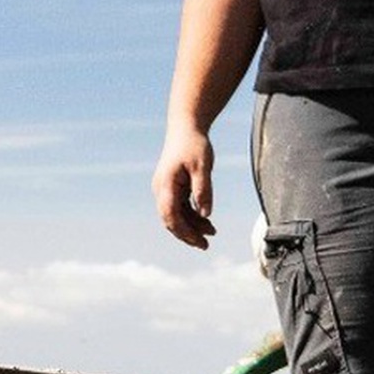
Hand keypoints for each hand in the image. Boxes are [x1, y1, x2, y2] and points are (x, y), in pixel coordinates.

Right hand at [154, 125, 216, 248]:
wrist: (186, 127)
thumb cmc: (194, 144)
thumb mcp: (203, 165)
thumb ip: (203, 189)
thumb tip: (206, 214)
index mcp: (165, 185)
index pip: (170, 215)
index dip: (184, 231)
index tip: (199, 241)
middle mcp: (161, 189)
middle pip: (170, 220)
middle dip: (187, 235)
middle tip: (205, 246)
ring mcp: (165, 189)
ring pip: (176, 216)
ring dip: (191, 226)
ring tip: (212, 234)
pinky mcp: (172, 188)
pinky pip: (180, 208)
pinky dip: (192, 216)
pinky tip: (207, 222)